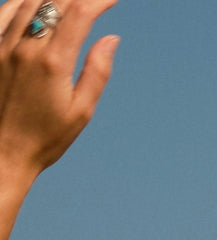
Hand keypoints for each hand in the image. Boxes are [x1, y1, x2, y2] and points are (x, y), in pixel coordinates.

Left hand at [0, 0, 118, 183]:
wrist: (2, 153)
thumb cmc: (46, 138)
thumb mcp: (80, 112)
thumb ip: (97, 71)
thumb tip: (111, 38)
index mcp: (53, 63)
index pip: (80, 14)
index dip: (98, 1)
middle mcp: (26, 47)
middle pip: (55, 1)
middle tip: (92, 2)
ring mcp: (4, 45)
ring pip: (29, 0)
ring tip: (69, 1)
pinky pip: (5, 10)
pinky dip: (23, 1)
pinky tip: (36, 2)